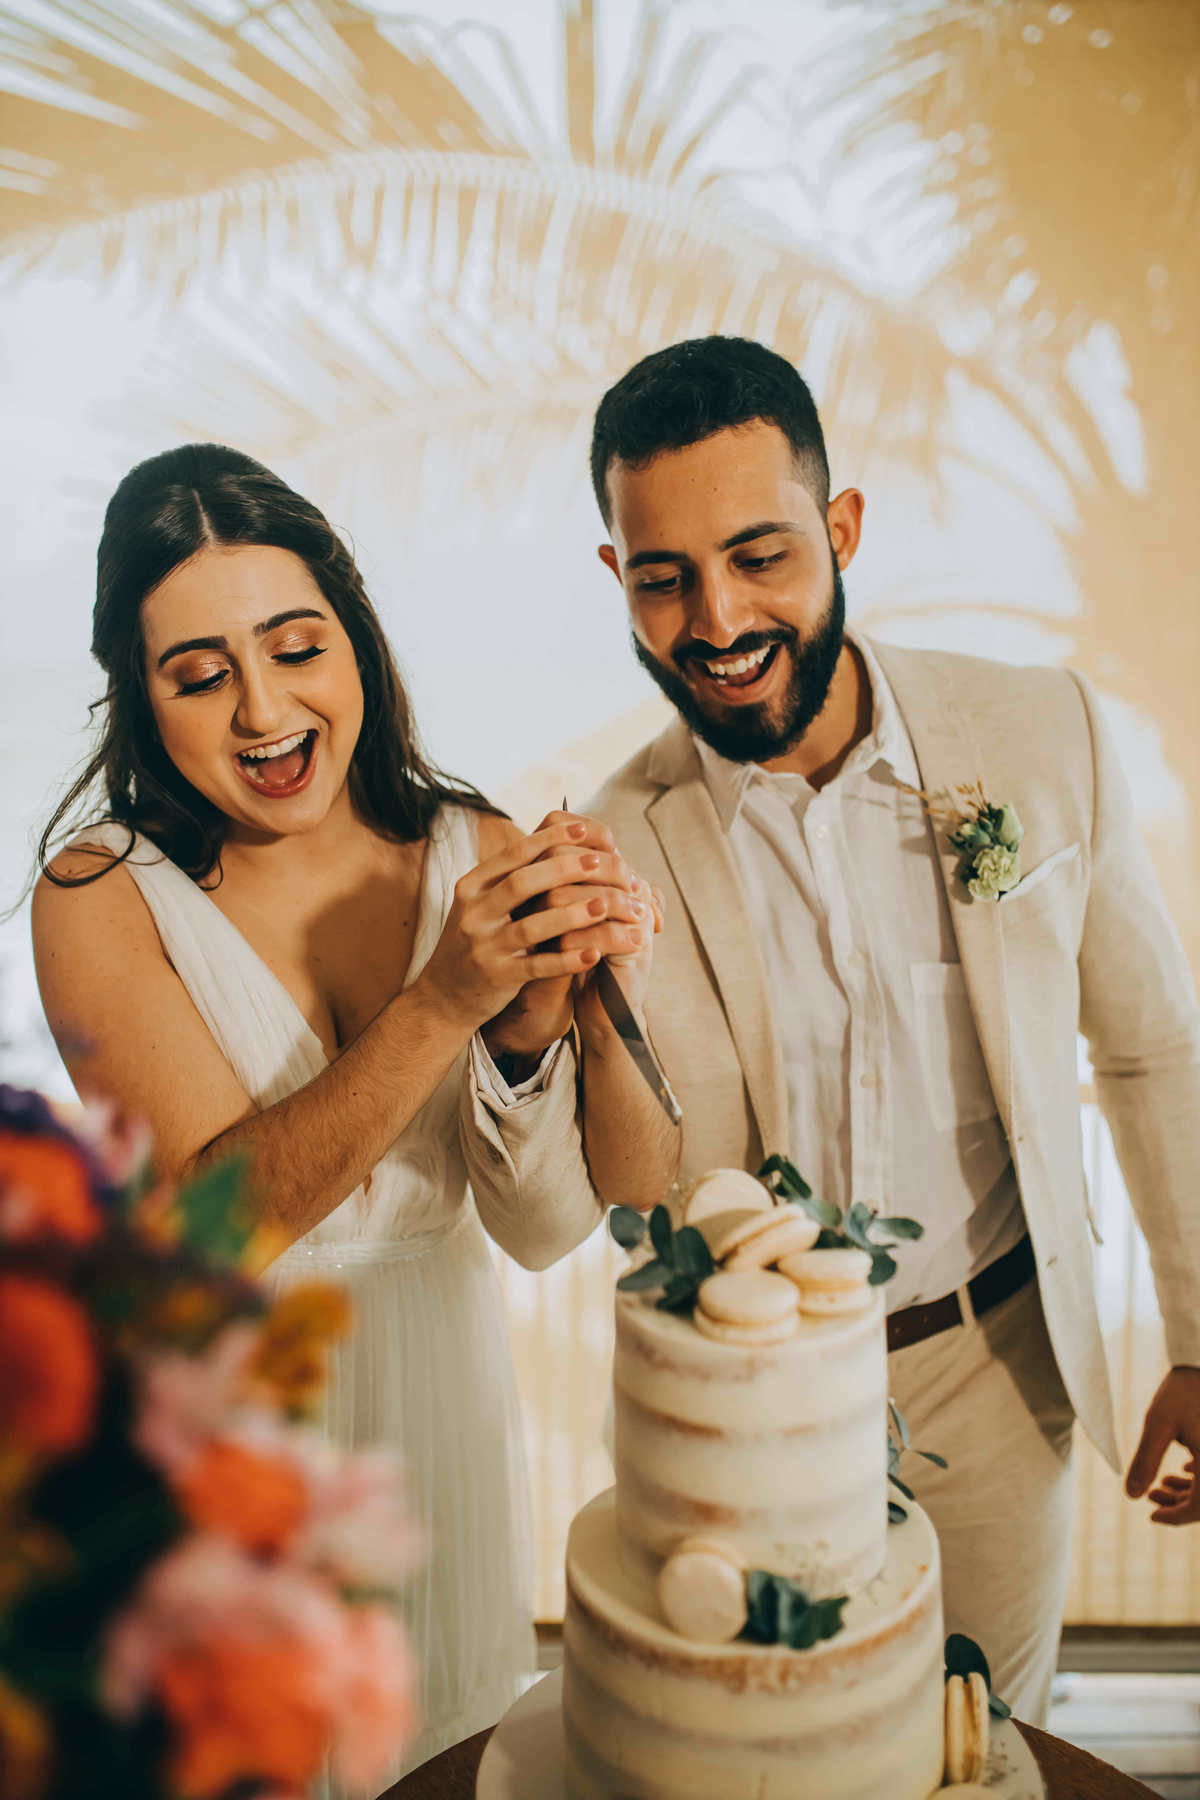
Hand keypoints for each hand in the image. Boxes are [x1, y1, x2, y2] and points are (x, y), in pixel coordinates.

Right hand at [482, 813, 658, 1062]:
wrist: (444, 995)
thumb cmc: (475, 941)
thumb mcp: (481, 904)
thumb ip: (510, 877)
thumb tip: (554, 838)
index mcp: (472, 887)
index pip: (513, 855)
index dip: (548, 840)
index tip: (582, 828)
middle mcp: (474, 913)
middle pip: (522, 883)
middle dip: (564, 869)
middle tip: (600, 861)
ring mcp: (484, 947)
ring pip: (532, 926)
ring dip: (572, 914)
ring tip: (605, 905)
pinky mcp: (497, 977)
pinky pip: (537, 967)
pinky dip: (567, 960)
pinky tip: (594, 953)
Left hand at [1125, 1366, 1199, 1523]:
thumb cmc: (1181, 1392)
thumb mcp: (1158, 1425)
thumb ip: (1146, 1461)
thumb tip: (1132, 1496)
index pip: (1199, 1508)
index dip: (1175, 1517)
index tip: (1151, 1516)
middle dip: (1180, 1504)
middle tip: (1151, 1497)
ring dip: (1189, 1491)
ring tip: (1160, 1485)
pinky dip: (1199, 1477)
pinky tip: (1181, 1469)